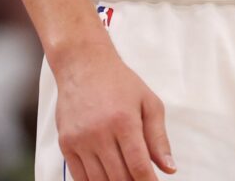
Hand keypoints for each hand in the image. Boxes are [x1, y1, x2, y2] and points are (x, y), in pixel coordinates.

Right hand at [55, 43, 175, 180]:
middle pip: (119, 177)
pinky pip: (80, 177)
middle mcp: (99, 133)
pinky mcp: (65, 144)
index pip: (138, 166)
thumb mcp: (149, 103)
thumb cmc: (119, 83)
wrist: (83, 65)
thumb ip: (159, 138)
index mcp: (124, 121)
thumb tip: (169, 169)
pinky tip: (106, 179)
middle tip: (141, 180)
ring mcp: (80, 140)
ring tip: (126, 179)